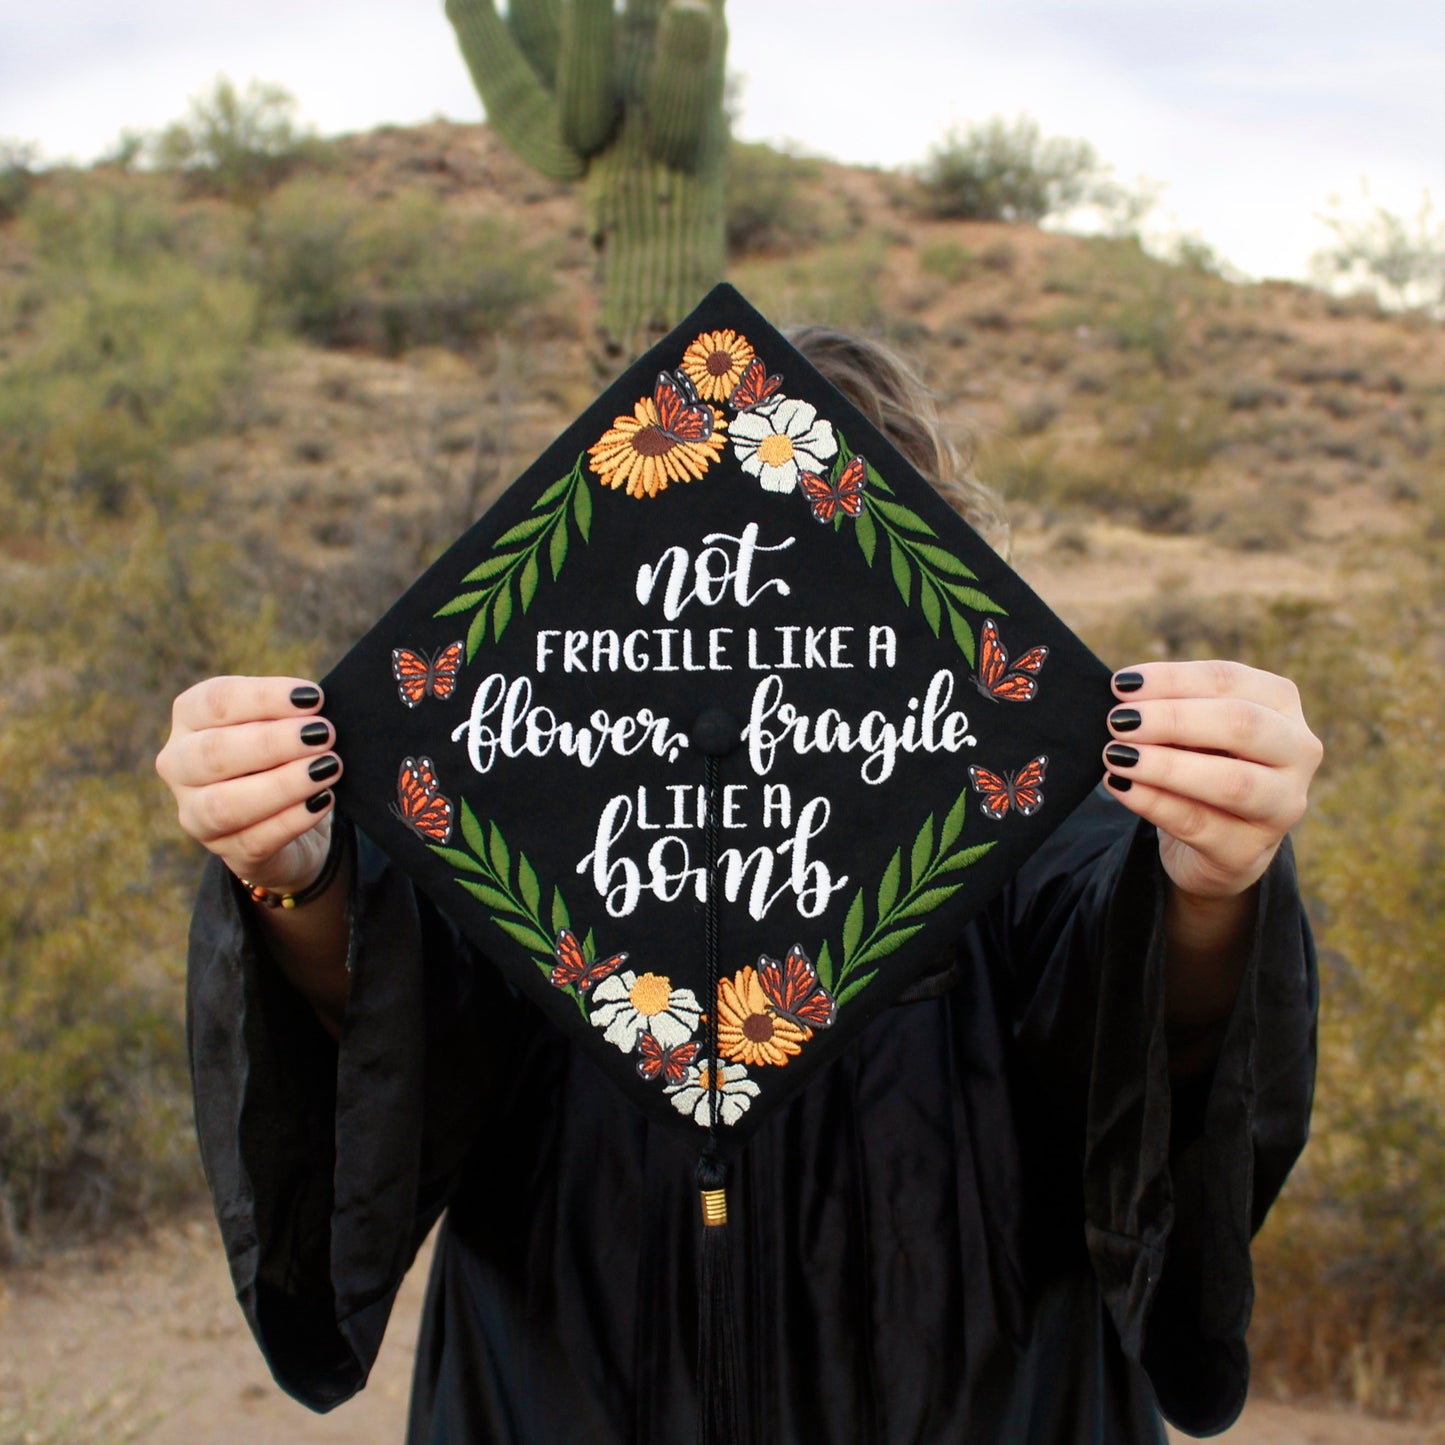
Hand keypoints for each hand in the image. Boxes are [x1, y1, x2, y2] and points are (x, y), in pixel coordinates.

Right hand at [156, 676, 341, 893]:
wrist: (291, 818)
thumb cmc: (283, 754)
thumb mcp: (283, 724)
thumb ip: (292, 714)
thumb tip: (318, 708)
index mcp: (190, 718)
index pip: (215, 701)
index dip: (265, 698)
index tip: (313, 698)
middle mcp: (180, 765)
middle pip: (213, 752)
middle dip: (273, 742)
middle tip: (324, 734)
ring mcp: (196, 814)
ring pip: (225, 804)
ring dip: (282, 784)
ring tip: (327, 768)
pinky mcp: (228, 851)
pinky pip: (255, 840)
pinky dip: (292, 819)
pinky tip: (322, 800)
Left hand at [1101, 661, 1322, 900]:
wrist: (1214, 842)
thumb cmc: (1201, 765)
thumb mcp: (1192, 731)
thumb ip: (1171, 710)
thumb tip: (1125, 696)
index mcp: (1280, 705)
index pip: (1231, 681)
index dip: (1174, 680)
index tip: (1122, 685)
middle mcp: (1297, 752)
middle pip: (1243, 725)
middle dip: (1174, 719)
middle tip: (1118, 720)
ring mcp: (1281, 806)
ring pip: (1231, 782)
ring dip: (1166, 766)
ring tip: (1116, 755)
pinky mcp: (1247, 851)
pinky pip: (1198, 824)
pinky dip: (1153, 803)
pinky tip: (1120, 785)